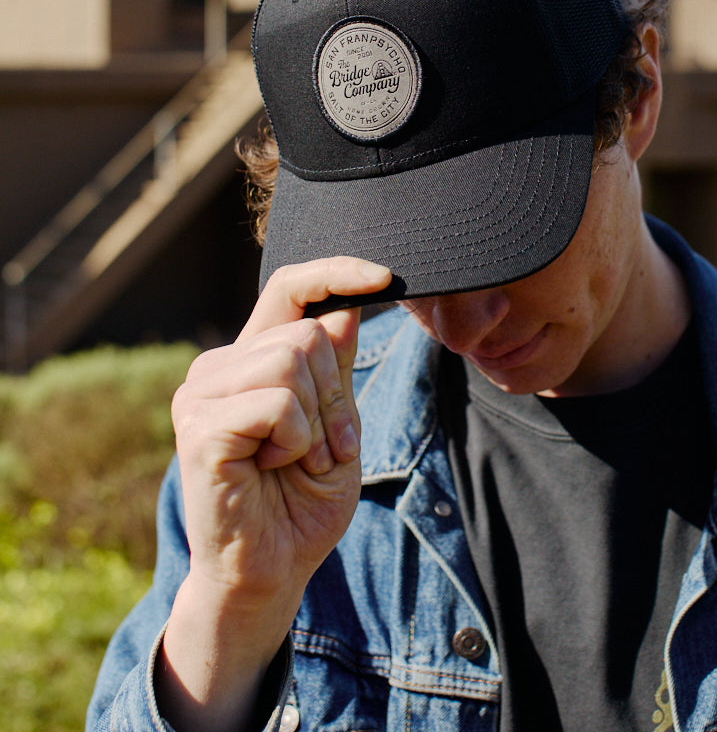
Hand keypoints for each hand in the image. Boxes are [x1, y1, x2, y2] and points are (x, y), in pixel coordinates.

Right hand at [158, 256, 390, 731]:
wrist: (271, 573)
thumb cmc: (302, 502)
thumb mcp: (337, 426)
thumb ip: (334, 370)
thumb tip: (344, 309)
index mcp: (250, 359)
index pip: (289, 287)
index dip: (337, 272)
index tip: (387, 277)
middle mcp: (217, 367)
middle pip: (305, 333)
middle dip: (336, 395)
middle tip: (325, 450)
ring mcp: (201, 395)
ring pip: (291, 360)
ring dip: (317, 421)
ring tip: (298, 462)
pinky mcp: (199, 428)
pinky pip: (277, 403)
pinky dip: (296, 440)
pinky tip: (274, 469)